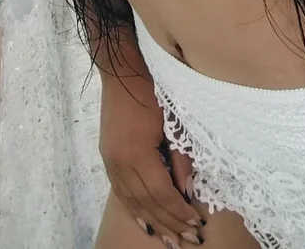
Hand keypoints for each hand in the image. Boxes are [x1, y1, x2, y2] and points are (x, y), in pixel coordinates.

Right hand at [99, 71, 203, 246]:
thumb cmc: (152, 90)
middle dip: (170, 224)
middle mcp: (120, 163)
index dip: (179, 212)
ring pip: (132, 202)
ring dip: (153, 222)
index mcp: (138, 153)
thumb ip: (180, 157)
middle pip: (147, 202)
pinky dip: (134, 210)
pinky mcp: (107, 158)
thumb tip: (188, 190)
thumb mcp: (172, 121)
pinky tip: (145, 222)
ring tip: (170, 240)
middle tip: (188, 241)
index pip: (162, 193)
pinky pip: (120, 193)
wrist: (122, 72)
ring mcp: (111, 162)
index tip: (197, 224)